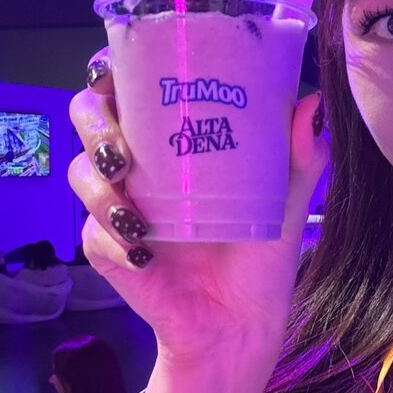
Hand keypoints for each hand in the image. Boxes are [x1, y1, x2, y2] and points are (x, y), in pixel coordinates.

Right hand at [68, 49, 328, 367]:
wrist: (242, 323)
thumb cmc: (260, 258)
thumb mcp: (284, 203)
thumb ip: (299, 157)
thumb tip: (311, 104)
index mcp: (175, 141)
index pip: (128, 88)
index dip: (110, 69)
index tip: (115, 68)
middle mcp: (140, 166)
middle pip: (88, 116)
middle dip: (95, 121)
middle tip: (122, 146)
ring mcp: (120, 206)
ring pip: (80, 172)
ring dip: (98, 185)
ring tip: (133, 210)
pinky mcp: (110, 251)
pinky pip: (94, 233)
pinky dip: (114, 239)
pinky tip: (143, 252)